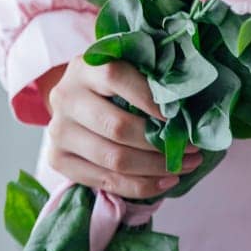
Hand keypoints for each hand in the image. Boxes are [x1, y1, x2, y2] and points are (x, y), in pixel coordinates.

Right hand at [47, 55, 202, 199]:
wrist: (73, 97)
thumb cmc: (109, 80)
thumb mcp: (123, 65)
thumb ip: (146, 74)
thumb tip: (187, 100)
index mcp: (84, 66)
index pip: (116, 77)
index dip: (150, 98)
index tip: (179, 115)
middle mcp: (66, 97)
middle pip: (117, 127)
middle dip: (160, 143)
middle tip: (192, 148)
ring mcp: (58, 131)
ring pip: (114, 159)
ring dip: (156, 168)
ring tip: (186, 166)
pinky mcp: (58, 159)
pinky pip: (105, 182)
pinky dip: (141, 186)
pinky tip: (165, 181)